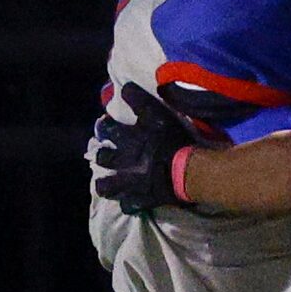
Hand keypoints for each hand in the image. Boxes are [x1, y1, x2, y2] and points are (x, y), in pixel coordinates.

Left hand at [93, 83, 195, 213]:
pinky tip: (130, 203)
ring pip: (108, 187)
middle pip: (104, 158)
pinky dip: (129, 204)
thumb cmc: (176, 140)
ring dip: (106, 185)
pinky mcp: (143, 199)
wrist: (188, 171)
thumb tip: (125, 86)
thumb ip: (140, 101)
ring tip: (107, 186)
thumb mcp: (159, 114)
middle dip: (102, 156)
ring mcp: (131, 182)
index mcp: (129, 140)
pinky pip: (130, 205)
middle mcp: (125, 161)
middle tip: (103, 155)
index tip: (105, 123)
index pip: (108, 129)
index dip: (105, 125)